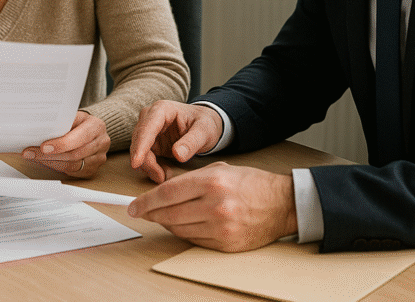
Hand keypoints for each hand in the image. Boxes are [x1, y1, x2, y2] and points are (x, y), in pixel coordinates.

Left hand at [22, 111, 109, 177]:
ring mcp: (99, 158)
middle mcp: (101, 142)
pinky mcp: (93, 169)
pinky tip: (46, 162)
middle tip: (31, 153)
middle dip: (50, 155)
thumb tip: (39, 129)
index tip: (44, 147)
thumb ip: (61, 122)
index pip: (79, 138)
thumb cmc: (80, 123)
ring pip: (72, 165)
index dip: (61, 144)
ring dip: (51, 162)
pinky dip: (57, 168)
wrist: (92, 130)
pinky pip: (73, 172)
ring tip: (35, 157)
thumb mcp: (73, 116)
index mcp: (96, 126)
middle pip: (74, 154)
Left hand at [127, 161, 296, 251]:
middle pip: (169, 214)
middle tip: (139, 213)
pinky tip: (183, 225)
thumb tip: (161, 192)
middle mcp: (215, 205)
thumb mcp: (219, 170)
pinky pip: (194, 240)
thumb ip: (190, 180)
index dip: (145, 201)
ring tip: (162, 217)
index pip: (167, 193)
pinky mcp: (225, 244)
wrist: (281, 203)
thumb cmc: (250, 183)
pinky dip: (184, 233)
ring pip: (179, 229)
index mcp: (211, 182)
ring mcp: (220, 228)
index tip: (133, 206)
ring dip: (166, 224)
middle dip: (150, 214)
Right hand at [129, 101, 222, 182]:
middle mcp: (150, 117)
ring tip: (164, 176)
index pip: (147, 128)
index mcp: (162, 109)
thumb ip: (192, 142)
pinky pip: (144, 157)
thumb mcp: (204, 131)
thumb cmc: (205, 123)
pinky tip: (163, 172)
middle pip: (139, 141)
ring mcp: (148, 130)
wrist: (206, 125)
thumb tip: (178, 154)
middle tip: (160, 178)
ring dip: (148, 166)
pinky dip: (151, 167)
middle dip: (146, 161)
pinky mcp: (149, 142)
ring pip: (138, 151)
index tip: (136, 163)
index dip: (140, 146)